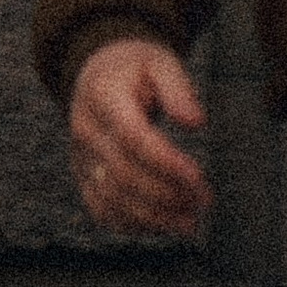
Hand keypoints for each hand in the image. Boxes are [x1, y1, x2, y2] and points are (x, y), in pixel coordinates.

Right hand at [69, 37, 212, 240]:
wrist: (97, 74)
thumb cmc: (135, 68)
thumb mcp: (160, 61)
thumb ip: (178, 89)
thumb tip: (196, 122)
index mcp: (104, 96)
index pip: (132, 136)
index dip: (164, 161)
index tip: (197, 177)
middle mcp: (86, 131)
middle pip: (123, 173)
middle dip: (167, 194)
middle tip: (204, 201)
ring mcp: (81, 158)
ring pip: (112, 199)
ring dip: (154, 217)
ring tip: (191, 222)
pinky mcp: (85, 177)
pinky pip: (103, 210)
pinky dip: (133, 225)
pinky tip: (164, 225)